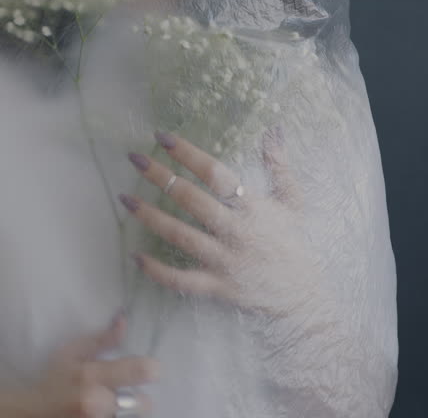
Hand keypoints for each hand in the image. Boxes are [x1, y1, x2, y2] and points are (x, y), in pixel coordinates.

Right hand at [18, 312, 157, 416]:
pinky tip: (104, 413)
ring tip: (110, 407)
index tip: (152, 369)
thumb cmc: (53, 381)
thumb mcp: (71, 354)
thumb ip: (101, 340)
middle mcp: (96, 403)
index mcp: (91, 376)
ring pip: (133, 416)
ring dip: (127, 412)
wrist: (31, 414)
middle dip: (138, 400)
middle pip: (144, 404)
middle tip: (125, 396)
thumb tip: (124, 320)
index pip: (140, 370)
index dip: (150, 369)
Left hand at [120, 127, 322, 318]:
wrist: (302, 297)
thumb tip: (275, 130)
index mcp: (253, 207)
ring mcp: (225, 261)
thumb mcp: (292, 202)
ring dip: (150, 217)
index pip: (216, 173)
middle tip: (135, 158)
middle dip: (161, 177)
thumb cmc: (292, 244)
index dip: (188, 154)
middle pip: (192, 199)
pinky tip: (135, 256)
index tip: (163, 138)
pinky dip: (157, 270)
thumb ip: (279, 166)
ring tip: (125, 199)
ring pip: (181, 236)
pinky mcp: (217, 287)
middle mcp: (237, 231)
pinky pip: (182, 280)